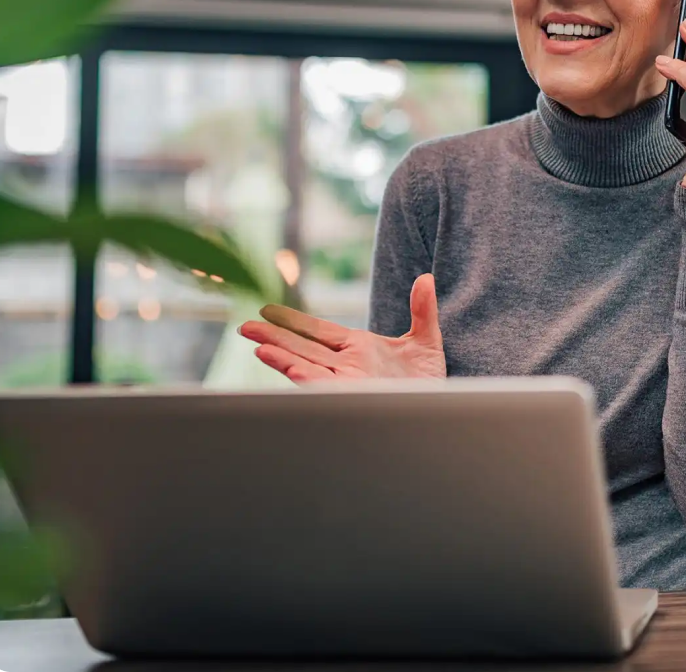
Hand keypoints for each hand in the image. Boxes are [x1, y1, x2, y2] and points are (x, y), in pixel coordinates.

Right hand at [238, 273, 445, 382]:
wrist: (440, 407)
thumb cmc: (430, 379)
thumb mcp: (426, 340)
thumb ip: (422, 309)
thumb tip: (426, 278)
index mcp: (359, 348)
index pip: (319, 331)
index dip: (294, 322)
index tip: (269, 312)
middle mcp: (348, 364)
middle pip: (304, 347)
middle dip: (274, 338)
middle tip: (245, 327)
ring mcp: (349, 381)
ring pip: (308, 366)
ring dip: (282, 358)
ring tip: (257, 347)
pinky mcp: (355, 396)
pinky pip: (326, 386)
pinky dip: (308, 377)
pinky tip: (291, 369)